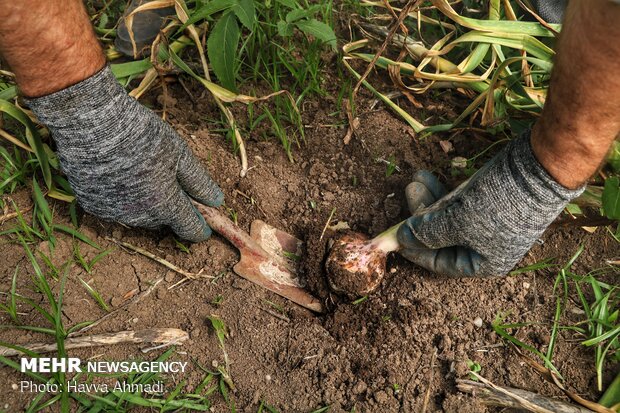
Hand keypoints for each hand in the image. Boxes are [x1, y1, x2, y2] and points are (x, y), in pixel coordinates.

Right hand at [27, 66, 222, 241]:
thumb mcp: (179, 154)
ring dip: (145, 202)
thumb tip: (216, 202)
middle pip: (163, 220)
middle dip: (170, 207)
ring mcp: (112, 212)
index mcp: (164, 205)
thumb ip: (199, 182)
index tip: (204, 223)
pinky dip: (121, 196)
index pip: (189, 229)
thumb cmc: (141, 134)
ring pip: (139, 215)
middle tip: (166, 177)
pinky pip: (115, 207)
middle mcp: (138, 216)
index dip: (199, 227)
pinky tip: (118, 172)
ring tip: (139, 169)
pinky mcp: (91, 205)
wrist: (90, 121)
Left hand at [397, 134, 583, 276]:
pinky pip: (459, 200)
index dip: (414, 249)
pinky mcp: (490, 200)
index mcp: (484, 262)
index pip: (440, 263)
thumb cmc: (499, 203)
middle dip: (421, 215)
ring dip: (429, 198)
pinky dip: (444, 191)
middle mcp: (486, 246)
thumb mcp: (458, 221)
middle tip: (408, 190)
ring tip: (416, 178)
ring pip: (449, 215)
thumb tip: (402, 238)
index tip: (393, 235)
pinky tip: (427, 177)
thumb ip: (428, 232)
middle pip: (442, 236)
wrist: (541, 166)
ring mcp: (489, 222)